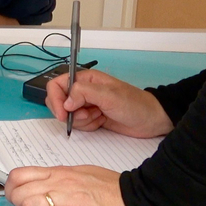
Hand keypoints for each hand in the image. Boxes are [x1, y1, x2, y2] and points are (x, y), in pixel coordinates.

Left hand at [5, 165, 146, 205]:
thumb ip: (57, 179)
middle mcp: (61, 184)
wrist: (140, 200)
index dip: (11, 190)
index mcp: (59, 173)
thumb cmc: (112, 189)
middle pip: (18, 194)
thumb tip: (36, 186)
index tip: (18, 199)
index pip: (17, 176)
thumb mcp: (80, 174)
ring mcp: (70, 201)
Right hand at [46, 69, 172, 137]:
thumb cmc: (134, 104)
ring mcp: (87, 105)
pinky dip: (87, 126)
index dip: (55, 100)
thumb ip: (85, 93)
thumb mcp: (109, 95)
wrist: (150, 120)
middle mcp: (83, 91)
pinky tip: (101, 122)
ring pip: (69, 116)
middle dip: (70, 113)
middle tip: (87, 116)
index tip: (63, 114)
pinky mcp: (91, 117)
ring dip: (82, 121)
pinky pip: (78, 124)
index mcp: (85, 80)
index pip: (57, 85)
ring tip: (99, 117)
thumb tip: (66, 102)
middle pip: (59, 102)